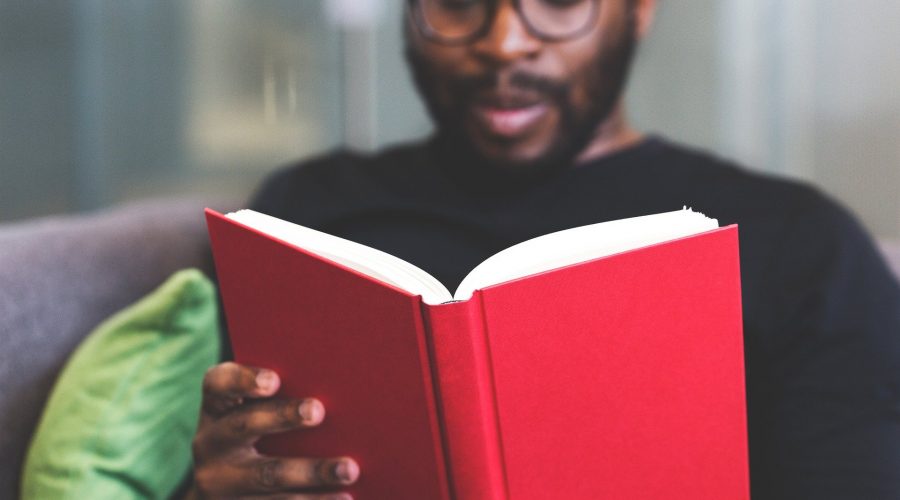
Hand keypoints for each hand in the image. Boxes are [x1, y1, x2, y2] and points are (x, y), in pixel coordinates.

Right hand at [188, 362, 358, 498]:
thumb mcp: (253, 415)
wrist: (226, 496)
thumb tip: (338, 380)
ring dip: (312, 471)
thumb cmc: (258, 436)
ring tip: (349, 469)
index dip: (242, 379)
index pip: (218, 385)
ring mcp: (222, 483)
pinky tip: (344, 497)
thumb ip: (282, 397)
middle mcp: (212, 444)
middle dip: (283, 416)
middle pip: (245, 425)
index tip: (273, 380)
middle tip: (318, 411)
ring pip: (269, 475)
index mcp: (217, 409)